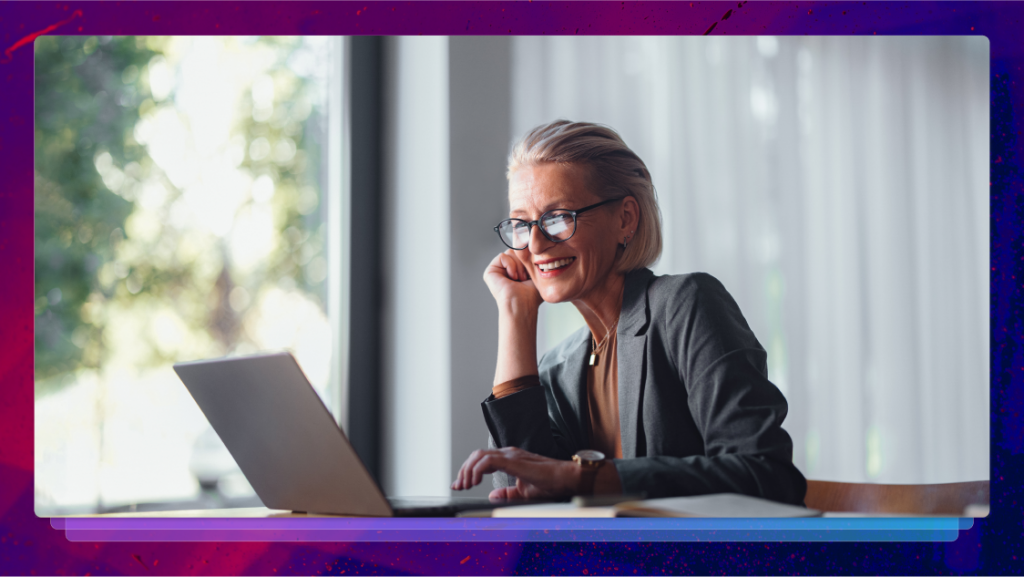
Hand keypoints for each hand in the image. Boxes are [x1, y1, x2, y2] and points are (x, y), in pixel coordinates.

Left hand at [451, 447, 578, 500]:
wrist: (566, 478)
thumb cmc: (550, 483)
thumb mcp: (523, 492)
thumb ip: (508, 493)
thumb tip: (492, 495)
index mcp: (509, 459)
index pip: (481, 460)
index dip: (467, 471)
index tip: (459, 485)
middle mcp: (508, 454)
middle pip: (476, 456)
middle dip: (463, 471)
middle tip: (458, 486)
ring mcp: (510, 455)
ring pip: (478, 456)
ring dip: (468, 470)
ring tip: (466, 485)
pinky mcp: (513, 460)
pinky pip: (487, 461)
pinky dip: (477, 470)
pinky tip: (476, 482)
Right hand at [483, 249, 543, 314]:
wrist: (523, 304)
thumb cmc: (532, 294)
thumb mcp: (536, 271)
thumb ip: (532, 257)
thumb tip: (530, 242)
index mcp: (516, 270)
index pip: (522, 252)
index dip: (529, 257)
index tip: (532, 270)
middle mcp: (506, 269)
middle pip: (517, 250)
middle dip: (524, 261)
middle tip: (525, 277)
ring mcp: (498, 270)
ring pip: (511, 252)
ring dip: (518, 265)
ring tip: (520, 278)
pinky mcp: (490, 271)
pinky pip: (503, 256)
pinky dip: (511, 266)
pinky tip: (512, 277)